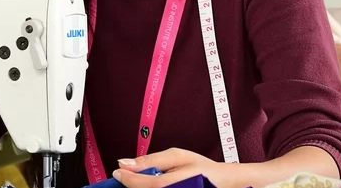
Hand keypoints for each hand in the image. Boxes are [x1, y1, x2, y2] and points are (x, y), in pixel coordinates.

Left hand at [112, 148, 239, 187]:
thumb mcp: (176, 155)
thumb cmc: (202, 169)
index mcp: (172, 184)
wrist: (223, 183)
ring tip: (145, 179)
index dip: (126, 178)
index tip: (117, 172)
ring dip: (141, 187)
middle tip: (131, 176)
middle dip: (133, 184)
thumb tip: (126, 163)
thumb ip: (150, 160)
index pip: (141, 184)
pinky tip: (153, 185)